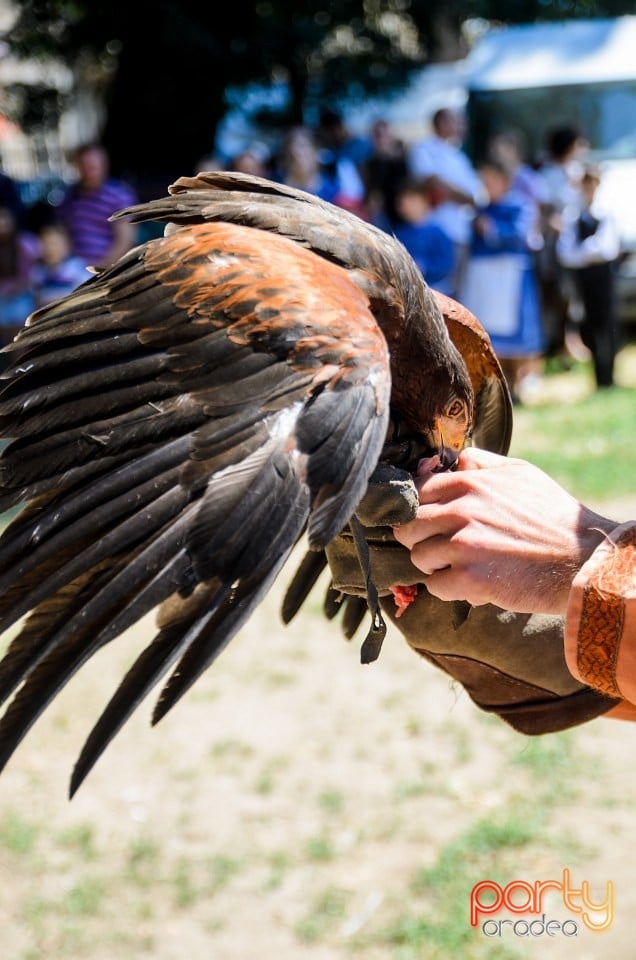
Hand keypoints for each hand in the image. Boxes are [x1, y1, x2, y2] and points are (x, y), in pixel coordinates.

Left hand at [393, 448, 616, 613]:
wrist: (583, 558)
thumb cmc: (553, 515)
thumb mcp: (520, 472)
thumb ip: (480, 463)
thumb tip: (451, 461)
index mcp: (469, 482)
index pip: (417, 492)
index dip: (421, 510)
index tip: (433, 523)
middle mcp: (461, 510)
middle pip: (409, 526)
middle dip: (422, 538)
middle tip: (443, 548)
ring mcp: (463, 545)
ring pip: (418, 557)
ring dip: (435, 565)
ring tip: (462, 566)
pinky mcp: (470, 579)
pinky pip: (434, 586)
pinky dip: (448, 589)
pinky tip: (471, 584)